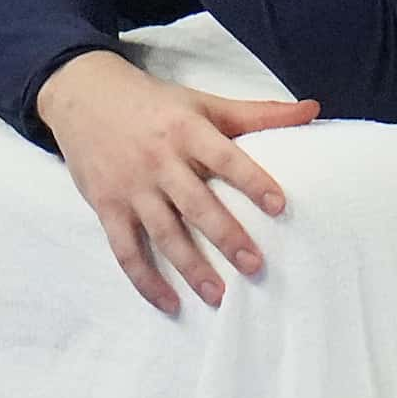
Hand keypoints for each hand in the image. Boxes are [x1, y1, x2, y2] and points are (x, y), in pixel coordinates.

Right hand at [39, 52, 321, 314]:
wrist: (83, 95)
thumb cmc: (155, 102)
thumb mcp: (204, 101)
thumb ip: (258, 113)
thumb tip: (313, 110)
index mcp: (187, 130)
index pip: (226, 157)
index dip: (252, 180)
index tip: (280, 206)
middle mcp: (159, 160)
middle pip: (196, 203)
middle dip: (226, 236)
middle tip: (255, 266)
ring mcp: (131, 187)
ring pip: (163, 233)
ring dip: (190, 268)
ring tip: (219, 296)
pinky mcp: (106, 206)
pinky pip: (126, 250)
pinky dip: (146, 280)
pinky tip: (170, 302)